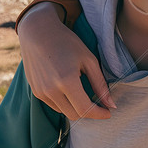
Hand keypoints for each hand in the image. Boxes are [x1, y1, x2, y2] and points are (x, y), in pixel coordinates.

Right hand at [17, 2, 114, 118]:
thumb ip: (100, 84)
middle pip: (75, 115)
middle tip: (99, 103)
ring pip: (64, 112)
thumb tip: (111, 104)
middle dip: (89, 112)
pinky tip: (69, 89)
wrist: (38, 32)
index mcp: (67, 81)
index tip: (109, 112)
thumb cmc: (67, 42)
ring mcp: (41, 92)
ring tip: (83, 92)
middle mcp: (51, 90)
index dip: (99, 113)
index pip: (85, 109)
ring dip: (76, 108)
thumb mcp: (89, 60)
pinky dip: (65, 103)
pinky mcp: (35, 92)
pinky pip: (54, 105)